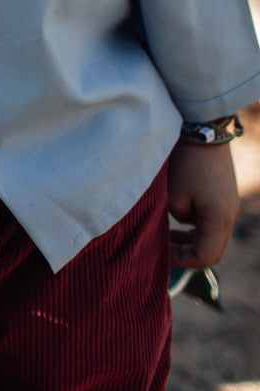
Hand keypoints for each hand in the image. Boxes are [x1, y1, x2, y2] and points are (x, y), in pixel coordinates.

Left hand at [167, 138, 239, 268]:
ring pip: (213, 237)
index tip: (161, 251)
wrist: (204, 130)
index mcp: (219, 219)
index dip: (181, 260)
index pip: (204, 257)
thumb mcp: (173, 196)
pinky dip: (197, 227)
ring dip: (192, 240)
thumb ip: (176, 218)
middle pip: (213, 251)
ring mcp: (229, 206)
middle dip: (188, 253)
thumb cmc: (186, 162)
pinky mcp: (225, 196)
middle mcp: (230, 216)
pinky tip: (177, 217)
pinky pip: (213, 222)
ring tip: (167, 233)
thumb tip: (180, 223)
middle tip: (164, 246)